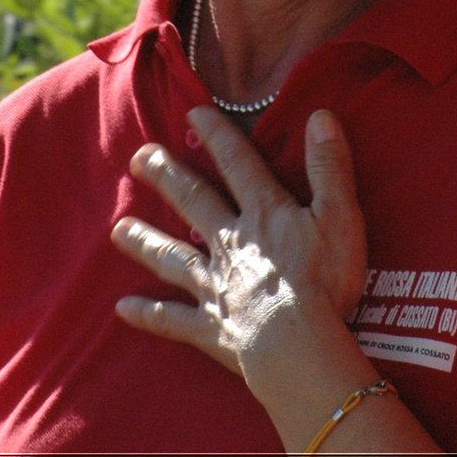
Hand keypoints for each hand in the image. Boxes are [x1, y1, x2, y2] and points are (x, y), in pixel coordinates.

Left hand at [111, 107, 367, 394]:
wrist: (295, 343)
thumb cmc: (324, 280)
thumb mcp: (339, 216)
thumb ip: (329, 166)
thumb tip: (320, 114)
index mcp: (263, 214)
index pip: (239, 164)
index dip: (218, 135)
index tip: (192, 112)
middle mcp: (230, 243)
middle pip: (194, 203)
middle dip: (167, 177)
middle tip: (137, 158)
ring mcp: (214, 286)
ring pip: (172, 257)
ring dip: (145, 242)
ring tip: (118, 230)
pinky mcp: (209, 327)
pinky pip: (172, 320)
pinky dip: (148, 315)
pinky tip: (121, 309)